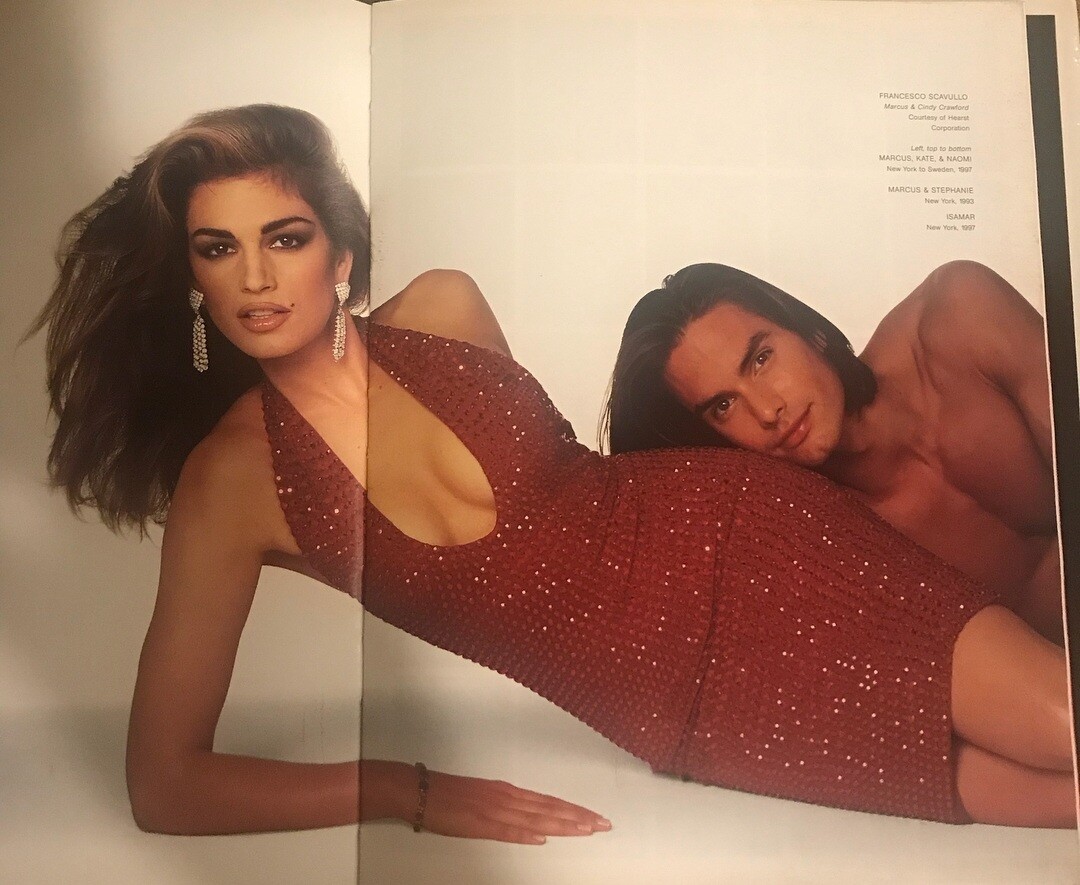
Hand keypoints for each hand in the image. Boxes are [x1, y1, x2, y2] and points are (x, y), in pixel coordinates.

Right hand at [418, 770, 610, 843]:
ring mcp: (495, 810)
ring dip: (562, 824)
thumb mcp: (486, 796)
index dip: (574, 810)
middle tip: (604, 824)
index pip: (549, 802)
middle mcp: (507, 798)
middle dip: (578, 817)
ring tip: (586, 830)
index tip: (595, 818)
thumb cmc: (451, 794)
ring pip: (536, 818)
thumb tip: (534, 823)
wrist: (421, 790)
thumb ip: (510, 808)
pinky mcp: (479, 823)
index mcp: (509, 792)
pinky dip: (524, 834)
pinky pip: (506, 830)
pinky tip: (541, 838)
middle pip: (550, 809)